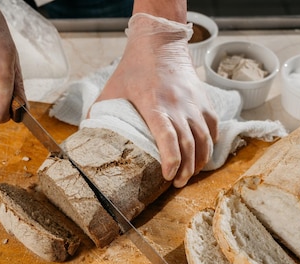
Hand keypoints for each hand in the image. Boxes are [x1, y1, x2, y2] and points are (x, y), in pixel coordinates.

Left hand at [94, 13, 217, 187]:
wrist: (160, 42)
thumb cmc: (133, 67)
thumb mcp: (112, 89)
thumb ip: (100, 113)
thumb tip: (87, 137)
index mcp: (154, 104)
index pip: (167, 136)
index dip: (171, 159)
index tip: (169, 176)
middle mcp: (177, 104)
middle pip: (189, 144)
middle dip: (186, 169)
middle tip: (178, 184)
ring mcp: (194, 102)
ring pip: (205, 139)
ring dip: (200, 161)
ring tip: (191, 174)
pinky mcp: (204, 100)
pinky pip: (212, 127)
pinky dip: (210, 144)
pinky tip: (203, 155)